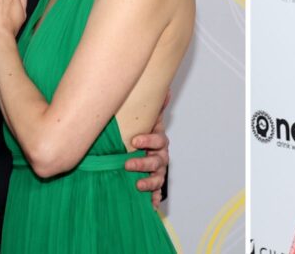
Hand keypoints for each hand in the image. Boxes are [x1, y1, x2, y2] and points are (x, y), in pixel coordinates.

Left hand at [126, 91, 170, 206]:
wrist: (138, 147)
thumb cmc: (141, 132)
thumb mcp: (147, 119)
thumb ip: (154, 106)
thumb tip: (166, 90)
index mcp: (158, 140)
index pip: (159, 140)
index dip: (149, 140)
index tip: (135, 141)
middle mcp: (160, 156)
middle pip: (157, 161)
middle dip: (144, 163)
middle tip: (128, 164)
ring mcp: (157, 171)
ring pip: (157, 178)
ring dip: (148, 182)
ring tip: (137, 185)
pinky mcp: (152, 184)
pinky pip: (155, 193)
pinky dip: (152, 199)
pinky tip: (149, 205)